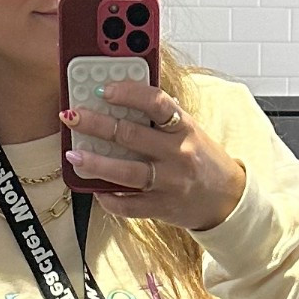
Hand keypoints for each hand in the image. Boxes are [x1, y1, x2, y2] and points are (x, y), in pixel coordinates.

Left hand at [60, 79, 246, 232]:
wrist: (227, 199)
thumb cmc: (202, 158)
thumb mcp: (188, 129)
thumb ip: (160, 116)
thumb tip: (119, 98)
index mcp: (184, 127)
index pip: (155, 102)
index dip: (127, 93)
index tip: (103, 89)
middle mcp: (177, 154)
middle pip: (131, 135)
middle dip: (96, 124)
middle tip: (72, 116)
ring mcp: (169, 183)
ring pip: (126, 173)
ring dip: (95, 162)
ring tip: (74, 154)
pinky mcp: (162, 208)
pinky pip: (129, 206)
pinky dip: (109, 198)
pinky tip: (95, 189)